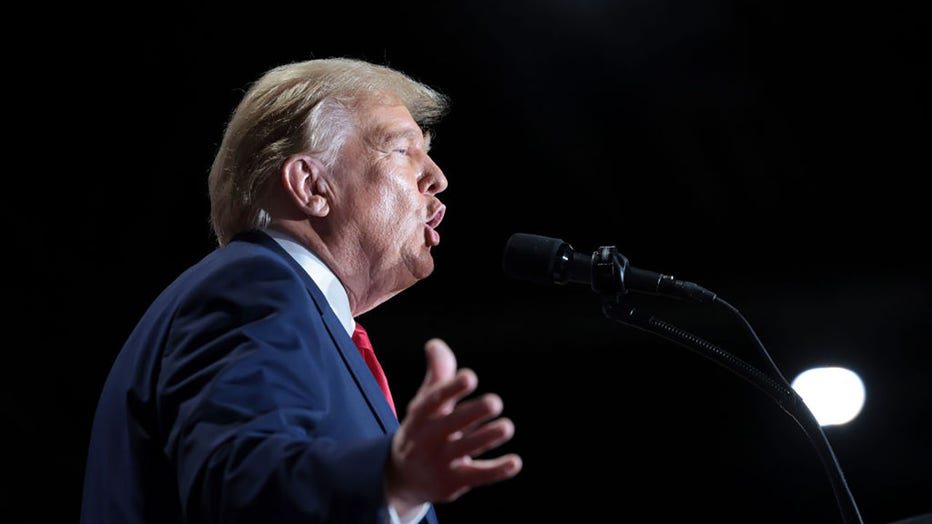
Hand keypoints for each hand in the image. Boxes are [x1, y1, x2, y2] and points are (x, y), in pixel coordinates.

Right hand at [384, 338, 522, 511]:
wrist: (401, 477)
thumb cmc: (422, 429)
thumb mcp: (425, 403)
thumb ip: (437, 374)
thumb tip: (435, 344)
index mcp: (420, 415)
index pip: (434, 400)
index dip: (451, 388)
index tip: (470, 377)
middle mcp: (428, 439)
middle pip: (450, 425)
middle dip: (472, 413)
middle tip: (495, 401)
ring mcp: (440, 462)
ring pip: (465, 450)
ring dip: (487, 437)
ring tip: (507, 426)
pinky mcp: (453, 482)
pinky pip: (477, 476)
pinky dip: (496, 470)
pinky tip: (515, 462)